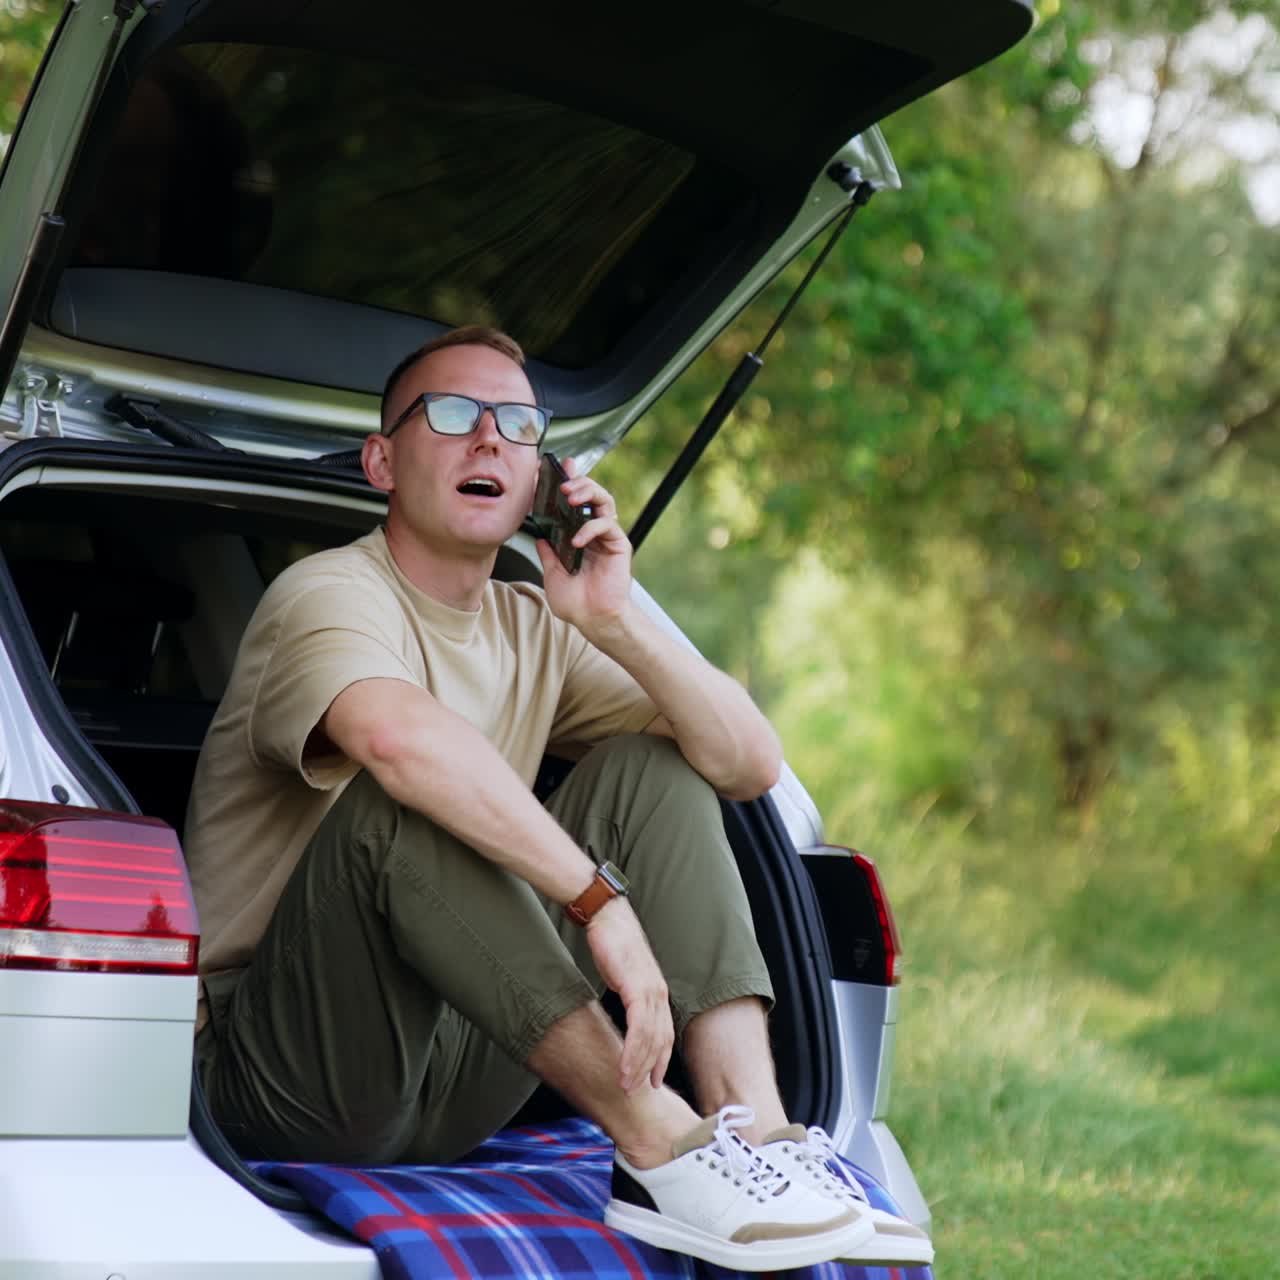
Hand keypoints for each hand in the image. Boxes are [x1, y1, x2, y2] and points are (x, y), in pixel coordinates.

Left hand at [535, 459, 632, 636]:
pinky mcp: (618, 545)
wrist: (594, 620)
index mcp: (578, 535)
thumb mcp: (552, 573)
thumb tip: (539, 535)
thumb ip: (547, 552)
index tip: (554, 469)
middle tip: (563, 484)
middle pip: (592, 493)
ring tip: (570, 497)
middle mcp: (594, 532)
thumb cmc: (577, 602)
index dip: (568, 482)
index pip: (575, 503)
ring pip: (604, 501)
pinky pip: (606, 525)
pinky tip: (578, 540)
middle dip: (578, 482)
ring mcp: (607, 537)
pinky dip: (590, 528)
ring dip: (587, 493)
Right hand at [584, 898, 673, 1091]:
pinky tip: (624, 1065)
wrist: (606, 916)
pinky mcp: (636, 986)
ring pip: (650, 1039)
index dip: (660, 1060)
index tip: (653, 1082)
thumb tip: (626, 1013)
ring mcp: (650, 990)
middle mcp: (659, 993)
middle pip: (661, 1041)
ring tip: (626, 1086)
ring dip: (638, 1066)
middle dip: (650, 1070)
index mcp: (658, 991)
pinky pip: (638, 1027)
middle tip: (637, 1092)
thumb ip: (630, 995)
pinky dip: (632, 1049)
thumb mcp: (624, 975)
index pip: (665, 1034)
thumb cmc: (613, 944)